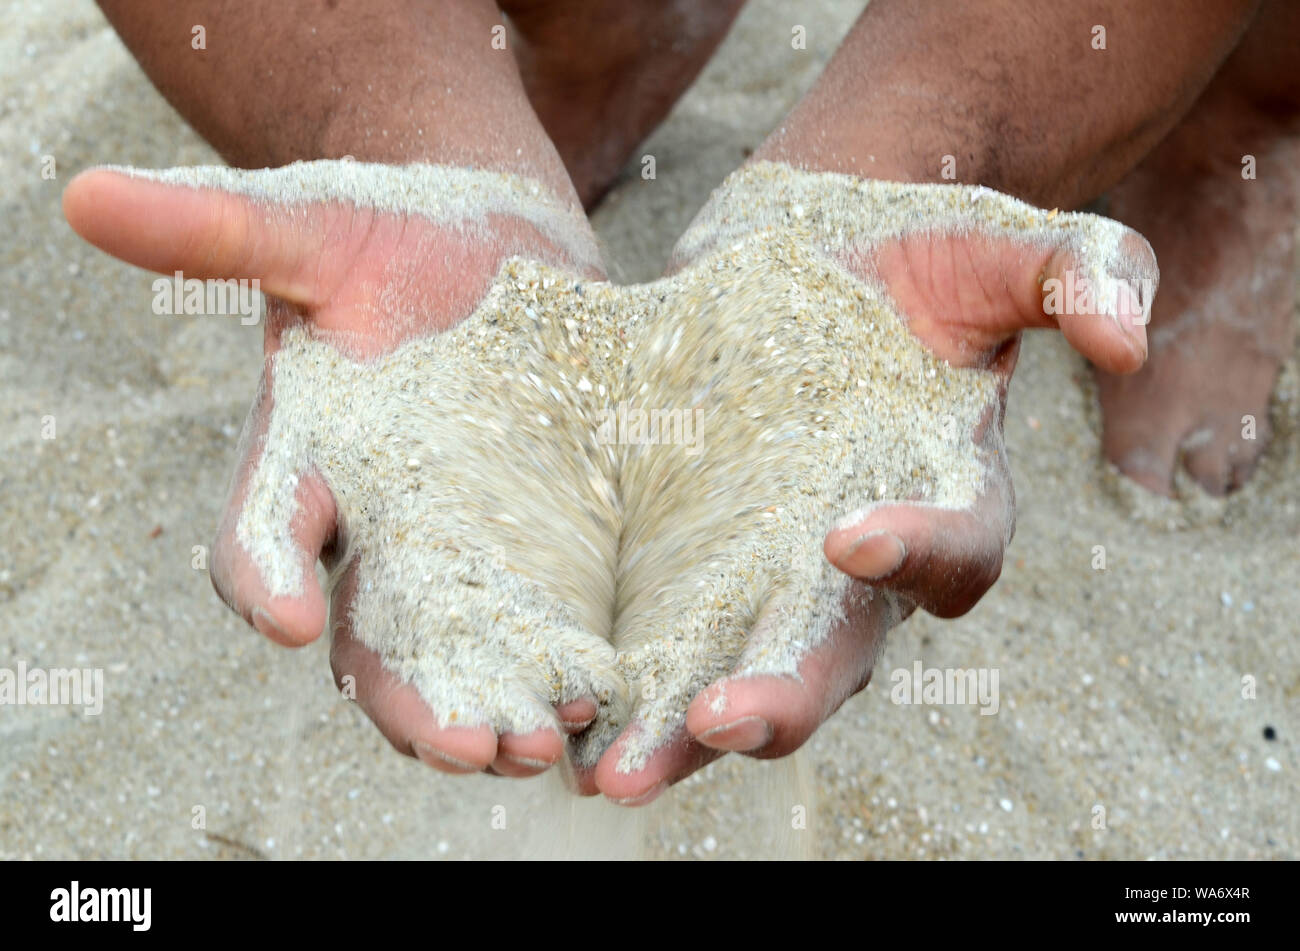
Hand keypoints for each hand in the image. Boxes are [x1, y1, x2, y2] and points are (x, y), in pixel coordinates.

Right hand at [63, 161, 613, 776]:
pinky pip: (553, 620)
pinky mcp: (548, 536)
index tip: (288, 620)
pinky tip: (605, 698)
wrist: (491, 241)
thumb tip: (86, 196)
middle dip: (410, 700)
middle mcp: (382, 525)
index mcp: (312, 464)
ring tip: (543, 744)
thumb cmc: (388, 233)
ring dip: (498, 708)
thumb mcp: (311, 229)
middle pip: (375, 640)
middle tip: (462, 744)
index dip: (268, 579)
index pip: (264, 540)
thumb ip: (221, 232)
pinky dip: (570, 666)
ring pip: (467, 654)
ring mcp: (470, 541)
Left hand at [588, 162, 1156, 803]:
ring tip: (621, 774)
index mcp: (941, 497)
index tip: (852, 531)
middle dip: (783, 695)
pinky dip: (621, 691)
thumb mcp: (982, 250)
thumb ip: (1072, 270)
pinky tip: (569, 723)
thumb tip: (1125, 341)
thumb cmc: (895, 263)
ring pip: (737, 679)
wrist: (786, 264)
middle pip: (835, 654)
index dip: (920, 545)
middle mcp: (854, 569)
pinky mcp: (685, 576)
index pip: (957, 545)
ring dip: (683, 733)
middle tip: (722, 720)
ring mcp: (763, 581)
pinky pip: (659, 649)